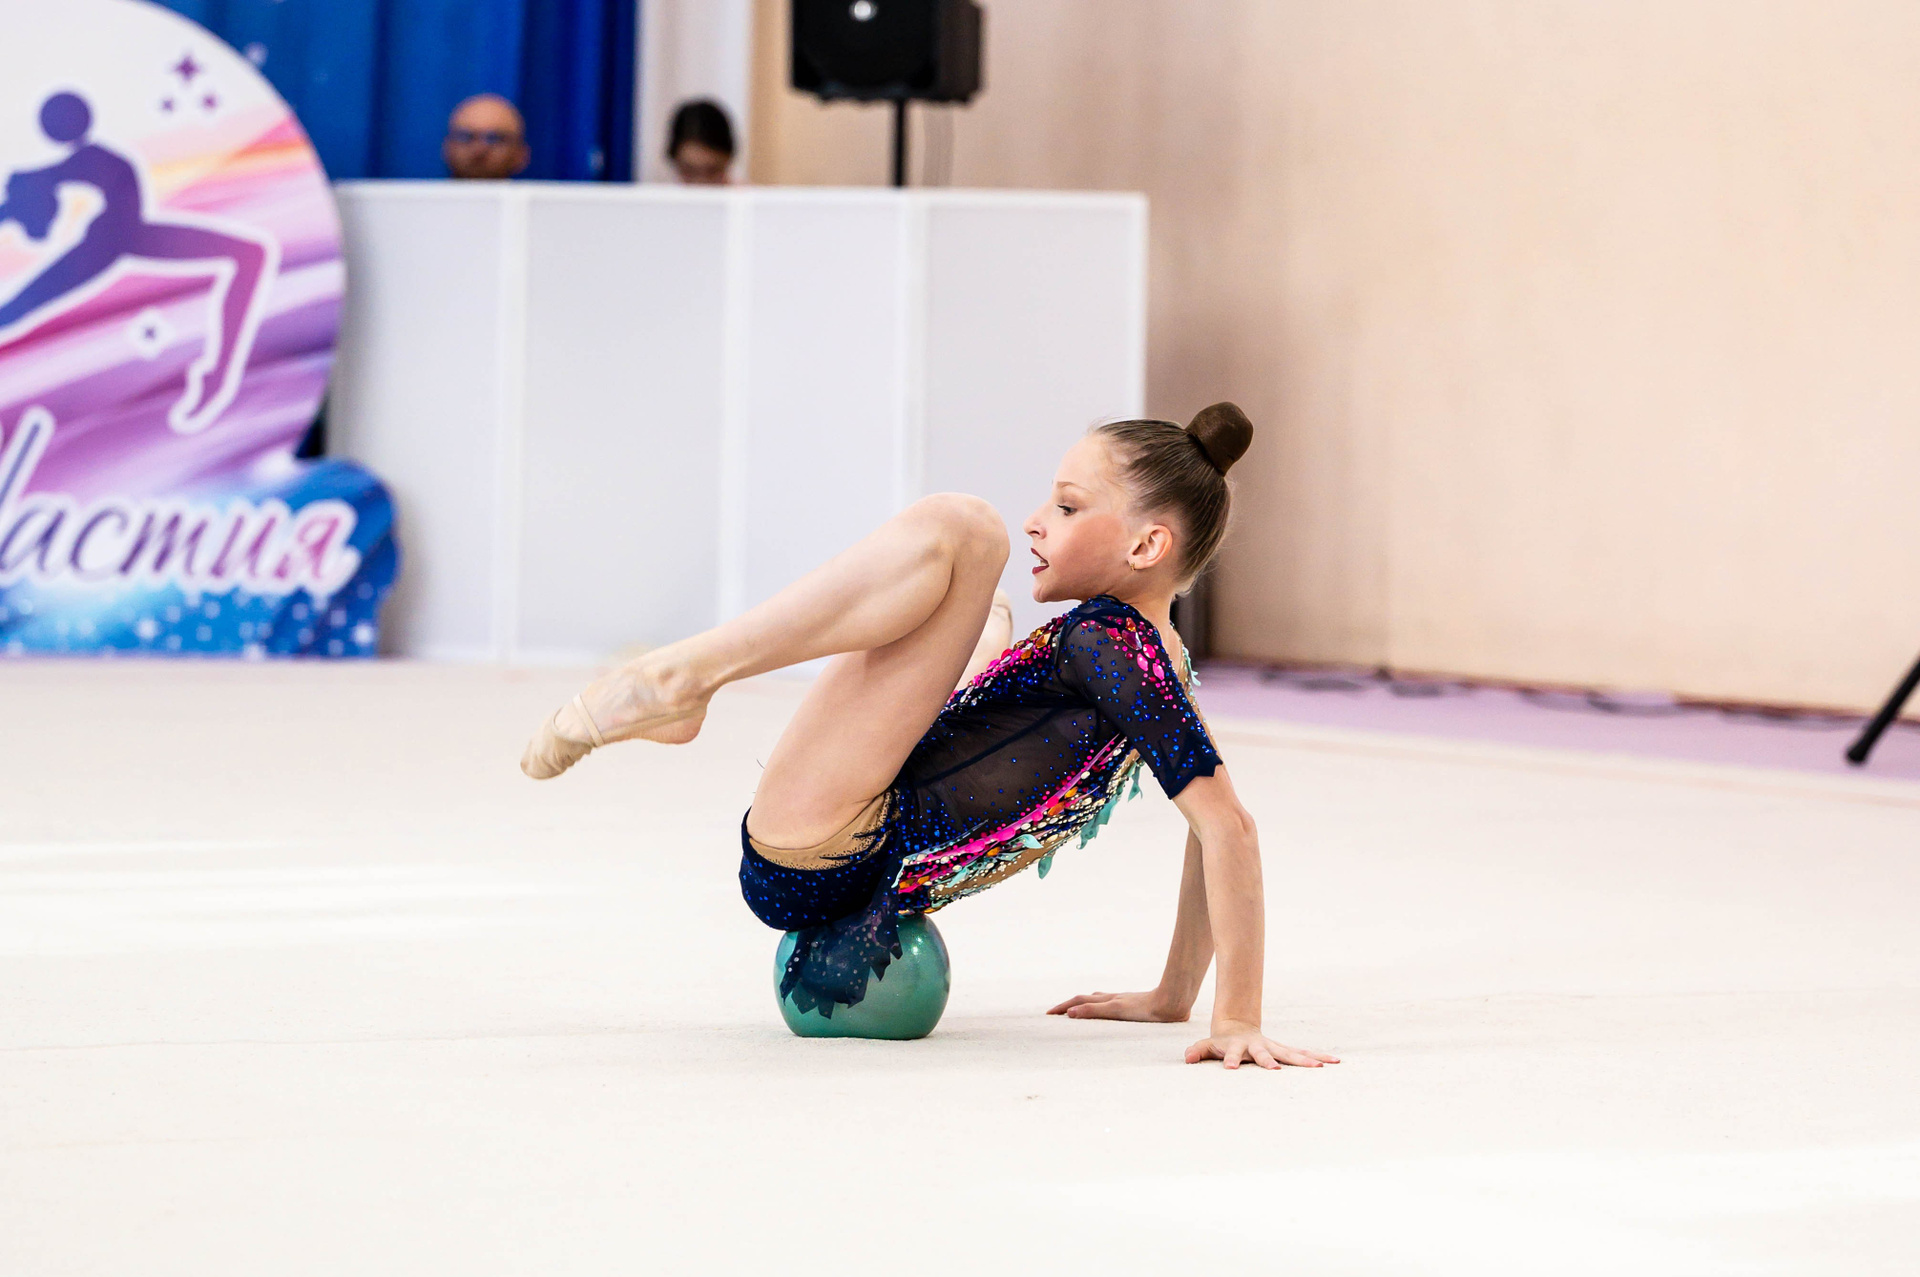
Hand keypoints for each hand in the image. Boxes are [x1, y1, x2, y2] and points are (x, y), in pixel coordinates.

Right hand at [1047, 989, 1189, 1022]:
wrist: (1172, 1002)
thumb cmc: (1146, 1009)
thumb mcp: (1116, 1011)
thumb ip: (1094, 1011)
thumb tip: (1069, 1013)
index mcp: (1106, 1000)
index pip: (1078, 1002)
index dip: (1062, 1007)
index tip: (1048, 1014)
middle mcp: (1112, 998)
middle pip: (1085, 999)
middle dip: (1069, 1005)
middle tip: (1056, 1013)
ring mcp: (1123, 1001)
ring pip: (1098, 1000)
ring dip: (1084, 1005)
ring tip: (1077, 1009)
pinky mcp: (1134, 1006)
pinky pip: (1110, 1005)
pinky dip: (1100, 1007)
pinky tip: (1109, 1011)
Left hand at [1186, 1023, 1340, 1069]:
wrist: (1238, 1027)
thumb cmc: (1221, 1042)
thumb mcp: (1206, 1046)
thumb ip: (1197, 1051)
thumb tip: (1187, 1058)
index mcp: (1238, 1047)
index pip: (1232, 1053)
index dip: (1230, 1059)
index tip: (1229, 1068)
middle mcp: (1259, 1046)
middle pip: (1265, 1054)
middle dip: (1270, 1061)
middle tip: (1276, 1070)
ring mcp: (1273, 1047)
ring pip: (1291, 1053)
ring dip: (1305, 1060)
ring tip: (1322, 1067)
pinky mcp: (1284, 1050)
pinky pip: (1302, 1054)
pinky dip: (1318, 1057)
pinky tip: (1335, 1062)